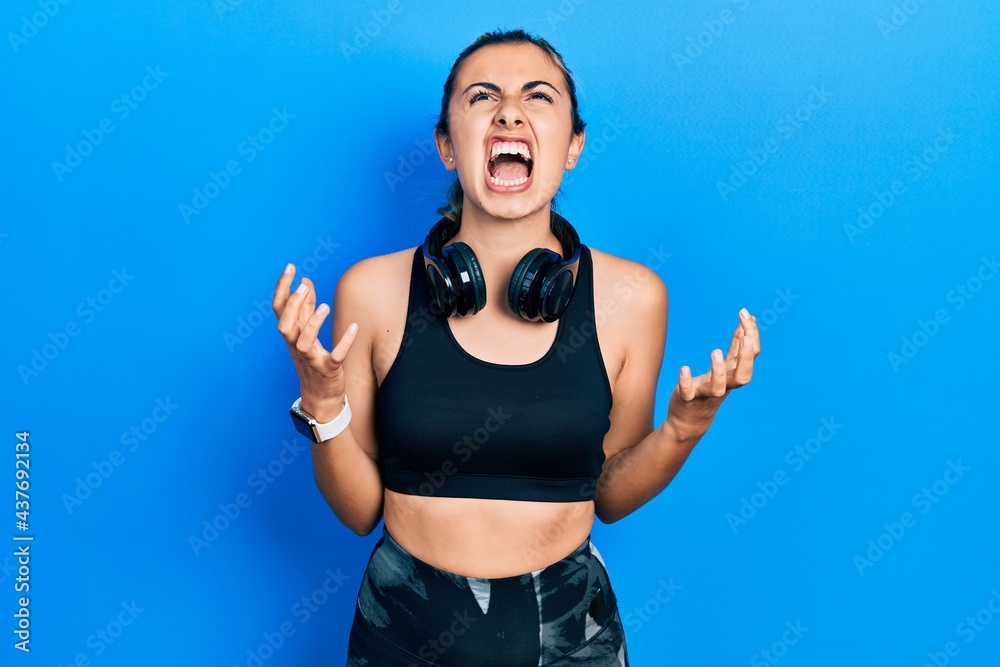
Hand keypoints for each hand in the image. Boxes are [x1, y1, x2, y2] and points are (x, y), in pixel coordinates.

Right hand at [272, 263, 358, 420]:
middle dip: (292, 305)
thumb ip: (307, 306)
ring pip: (303, 342)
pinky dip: (343, 343)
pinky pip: (334, 357)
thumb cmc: (313, 359)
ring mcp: (311, 358)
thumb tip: (306, 280)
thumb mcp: (307, 331)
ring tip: (325, 306)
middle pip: (284, 324)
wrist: (320, 395)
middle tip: (303, 285)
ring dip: (313, 323)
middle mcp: (297, 345)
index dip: (282, 288)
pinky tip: (354, 327)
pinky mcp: (328, 369)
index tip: (290, 267)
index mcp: (291, 334)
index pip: (279, 308)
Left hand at [665, 307, 759, 442]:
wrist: (689, 419)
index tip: (745, 314)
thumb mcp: (726, 365)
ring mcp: (706, 394)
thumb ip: (736, 343)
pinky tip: (684, 368)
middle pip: (743, 376)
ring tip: (715, 351)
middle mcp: (724, 385)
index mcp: (734, 374)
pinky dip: (686, 381)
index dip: (752, 336)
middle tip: (746, 338)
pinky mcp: (688, 399)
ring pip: (718, 387)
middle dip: (746, 358)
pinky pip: (688, 393)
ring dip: (718, 371)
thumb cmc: (709, 387)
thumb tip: (748, 318)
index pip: (751, 356)